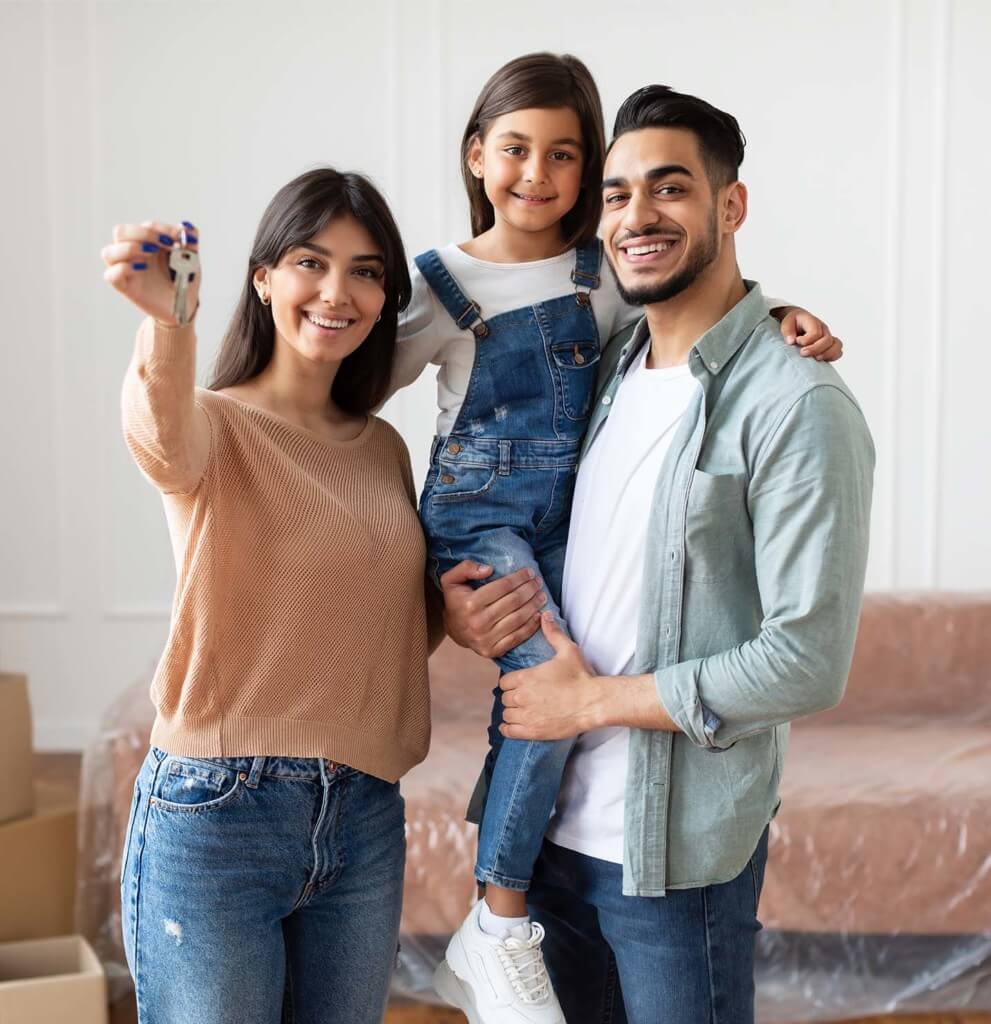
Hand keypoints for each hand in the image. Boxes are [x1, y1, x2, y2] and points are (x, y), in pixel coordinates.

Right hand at [101, 220, 199, 326]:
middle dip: (144, 233)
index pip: (146, 226)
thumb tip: (188, 228)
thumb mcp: (191, 260)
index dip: (162, 228)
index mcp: (148, 242)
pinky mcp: (125, 287)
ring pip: (108, 252)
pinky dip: (123, 268)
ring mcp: (126, 270)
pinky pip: (110, 275)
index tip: (179, 237)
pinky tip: (141, 268)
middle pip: (120, 232)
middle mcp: (133, 253)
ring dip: (130, 248)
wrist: (184, 306)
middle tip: (165, 244)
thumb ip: (190, 243)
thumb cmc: (183, 280)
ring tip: (150, 255)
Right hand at [439, 561, 545, 657]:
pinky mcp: (492, 650)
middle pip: (514, 602)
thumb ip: (465, 568)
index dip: (519, 577)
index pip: (503, 587)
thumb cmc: (456, 601)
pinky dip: (531, 626)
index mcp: (470, 603)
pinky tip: (539, 616)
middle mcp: (478, 622)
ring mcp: (485, 639)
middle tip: (538, 582)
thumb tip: (488, 569)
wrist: (453, 630)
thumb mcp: (451, 580)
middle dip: (530, 589)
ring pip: (518, 619)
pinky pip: (517, 637)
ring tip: (542, 596)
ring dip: (534, 606)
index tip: (529, 572)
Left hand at [499, 613, 601, 739]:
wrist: (593, 702)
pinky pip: (509, 731)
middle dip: (513, 697)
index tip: (521, 684)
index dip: (512, 683)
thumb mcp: (568, 650)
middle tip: (525, 696)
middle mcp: (521, 697)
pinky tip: (514, 724)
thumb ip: (553, 633)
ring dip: (512, 712)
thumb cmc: (580, 676)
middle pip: (504, 698)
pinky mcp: (532, 731)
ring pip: (506, 714)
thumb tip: (545, 615)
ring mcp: (526, 715)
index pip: (504, 682)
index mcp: (525, 677)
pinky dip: (509, 728)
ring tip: (523, 710)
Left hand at [776, 306, 842, 361]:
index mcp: (813, 322)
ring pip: (837, 345)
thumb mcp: (786, 323)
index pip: (815, 332)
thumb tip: (791, 341)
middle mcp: (824, 329)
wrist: (799, 321)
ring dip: (827, 354)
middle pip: (827, 340)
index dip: (807, 340)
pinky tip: (821, 360)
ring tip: (816, 359)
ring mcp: (828, 337)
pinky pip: (838, 352)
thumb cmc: (793, 323)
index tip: (797, 341)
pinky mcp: (830, 345)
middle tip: (802, 353)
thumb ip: (788, 331)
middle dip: (815, 349)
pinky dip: (832, 357)